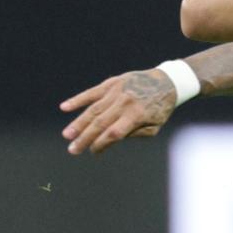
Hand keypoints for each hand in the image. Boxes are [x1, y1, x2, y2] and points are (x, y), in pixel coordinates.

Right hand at [60, 68, 177, 153]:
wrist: (167, 81)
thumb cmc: (161, 108)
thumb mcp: (155, 126)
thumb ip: (134, 134)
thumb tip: (111, 140)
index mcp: (137, 116)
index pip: (114, 133)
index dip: (101, 144)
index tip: (93, 152)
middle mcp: (125, 103)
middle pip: (100, 123)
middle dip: (85, 138)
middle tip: (72, 150)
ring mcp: (117, 92)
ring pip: (93, 109)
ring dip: (78, 123)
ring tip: (67, 135)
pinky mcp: (112, 83)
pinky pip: (92, 92)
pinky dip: (78, 100)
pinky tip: (64, 107)